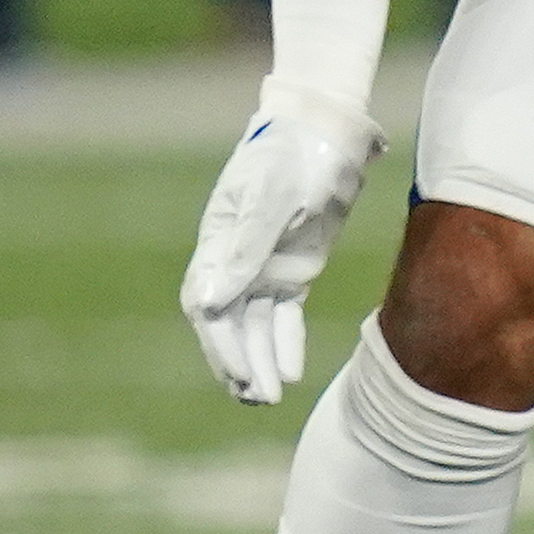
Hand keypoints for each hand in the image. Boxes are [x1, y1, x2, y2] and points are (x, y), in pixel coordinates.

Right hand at [181, 81, 386, 403]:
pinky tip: (291, 372)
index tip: (237, 374)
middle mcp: (235, 262)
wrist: (323, 134)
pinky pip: (284, 314)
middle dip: (240, 363)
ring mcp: (264, 266)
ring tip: (268, 399)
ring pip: (256, 325)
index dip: (220, 344)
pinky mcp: (294, 268)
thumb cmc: (291, 158)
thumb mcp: (272, 201)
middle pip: (230, 324)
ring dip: (261, 360)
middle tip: (255, 399)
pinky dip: (286, 342)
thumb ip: (246, 249)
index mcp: (218, 246)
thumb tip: (211, 303)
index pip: (210, 307)